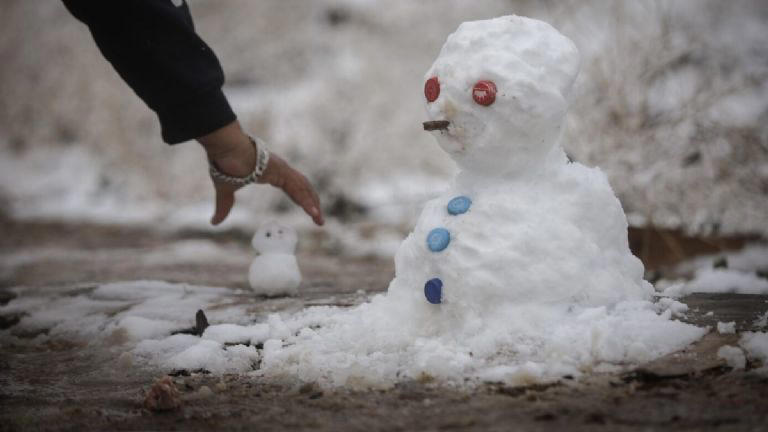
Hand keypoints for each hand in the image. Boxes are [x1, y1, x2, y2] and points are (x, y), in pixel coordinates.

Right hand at [197, 121, 323, 225]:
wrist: (225, 147)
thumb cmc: (224, 164)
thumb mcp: (225, 191)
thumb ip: (224, 207)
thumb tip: (214, 222)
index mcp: (272, 172)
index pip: (293, 188)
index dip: (301, 200)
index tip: (309, 210)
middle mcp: (281, 169)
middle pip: (303, 188)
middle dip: (312, 203)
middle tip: (319, 219)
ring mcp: (282, 168)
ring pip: (304, 188)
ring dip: (313, 204)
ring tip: (319, 220)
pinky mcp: (281, 170)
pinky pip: (297, 187)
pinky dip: (306, 200)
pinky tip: (312, 212)